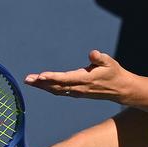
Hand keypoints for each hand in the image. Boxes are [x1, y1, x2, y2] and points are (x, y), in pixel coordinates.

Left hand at [25, 50, 142, 106]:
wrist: (120, 89)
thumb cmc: (114, 73)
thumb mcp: (110, 62)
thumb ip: (100, 58)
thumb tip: (93, 53)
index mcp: (85, 79)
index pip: (65, 79)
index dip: (52, 78)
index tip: (41, 76)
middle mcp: (78, 88)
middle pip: (56, 86)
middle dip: (41, 83)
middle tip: (27, 79)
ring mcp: (76, 92)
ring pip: (56, 90)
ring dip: (42, 86)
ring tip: (29, 81)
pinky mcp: (76, 93)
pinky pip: (59, 91)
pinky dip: (48, 88)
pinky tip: (40, 84)